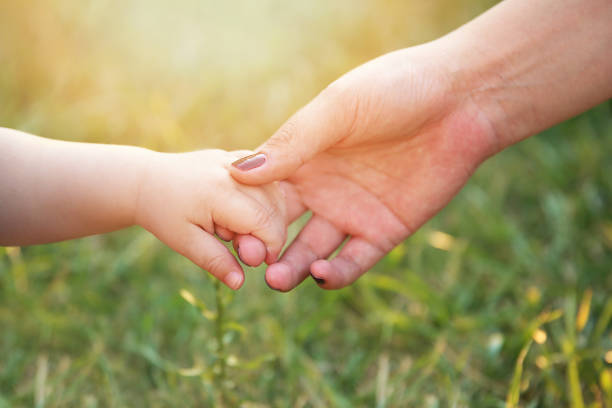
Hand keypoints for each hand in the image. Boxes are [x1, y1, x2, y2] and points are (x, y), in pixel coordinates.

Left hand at [135, 149, 286, 289]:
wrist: (146, 181)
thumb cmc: (163, 214)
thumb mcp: (185, 242)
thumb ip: (215, 261)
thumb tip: (239, 283)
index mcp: (219, 192)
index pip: (265, 222)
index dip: (270, 246)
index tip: (260, 261)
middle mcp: (233, 170)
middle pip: (275, 206)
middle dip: (271, 233)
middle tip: (243, 247)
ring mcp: (236, 159)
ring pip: (275, 190)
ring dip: (271, 215)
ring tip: (239, 228)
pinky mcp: (238, 156)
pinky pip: (266, 179)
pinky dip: (267, 198)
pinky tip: (248, 212)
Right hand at [230, 44, 497, 290]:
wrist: (461, 99)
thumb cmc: (395, 89)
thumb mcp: (338, 109)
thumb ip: (292, 143)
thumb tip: (237, 174)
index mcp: (302, 157)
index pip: (260, 193)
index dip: (241, 212)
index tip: (224, 229)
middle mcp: (321, 188)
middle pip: (280, 227)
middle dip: (261, 248)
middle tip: (250, 262)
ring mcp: (351, 212)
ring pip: (312, 251)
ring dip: (293, 269)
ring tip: (277, 279)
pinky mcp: (383, 231)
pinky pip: (354, 260)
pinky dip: (337, 273)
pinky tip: (323, 274)